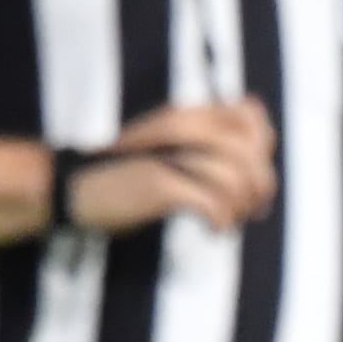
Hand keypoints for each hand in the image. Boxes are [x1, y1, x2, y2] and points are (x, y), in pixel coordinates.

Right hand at [68, 98, 277, 233]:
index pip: (253, 118)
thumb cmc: (128, 176)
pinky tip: (214, 228)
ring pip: (235, 177)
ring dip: (241, 207)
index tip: (253, 179)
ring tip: (228, 220)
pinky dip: (221, 219)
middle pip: (251, 151)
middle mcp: (183, 125)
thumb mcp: (172, 148)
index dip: (264, 150)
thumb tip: (266, 140)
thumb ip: (214, 139)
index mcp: (188, 113)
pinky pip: (212, 201)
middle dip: (260, 186)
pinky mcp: (161, 183)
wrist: (75, 189)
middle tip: (250, 210)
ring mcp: (171, 153)